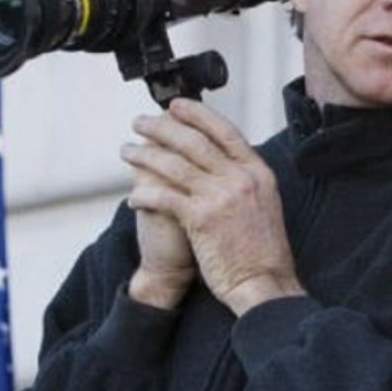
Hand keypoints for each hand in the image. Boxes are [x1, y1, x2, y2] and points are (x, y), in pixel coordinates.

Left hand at [122, 98, 302, 315]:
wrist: (264, 284)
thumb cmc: (263, 252)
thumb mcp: (265, 204)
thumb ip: (246, 181)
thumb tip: (224, 163)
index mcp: (258, 172)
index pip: (224, 131)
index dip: (197, 115)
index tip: (176, 106)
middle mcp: (241, 178)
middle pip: (194, 140)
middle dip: (161, 127)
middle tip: (140, 122)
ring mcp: (221, 196)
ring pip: (174, 163)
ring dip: (144, 154)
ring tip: (127, 150)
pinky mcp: (201, 218)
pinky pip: (164, 196)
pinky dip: (144, 194)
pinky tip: (132, 197)